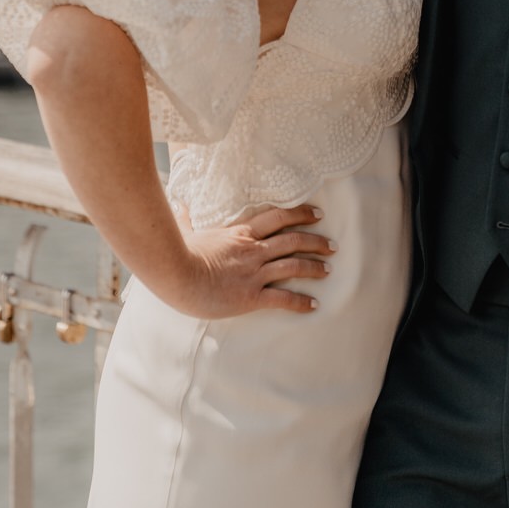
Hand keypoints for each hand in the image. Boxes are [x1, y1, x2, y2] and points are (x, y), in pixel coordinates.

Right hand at [166, 203, 334, 317]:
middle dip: (315, 242)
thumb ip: (186, 218)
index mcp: (240, 234)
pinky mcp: (251, 296)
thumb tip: (178, 203)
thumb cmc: (177, 254)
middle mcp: (253, 250)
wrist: (176, 275)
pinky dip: (300, 302)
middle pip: (292, 240)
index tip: (317, 214)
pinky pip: (282, 298)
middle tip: (332, 245)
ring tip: (328, 270)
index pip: (277, 217)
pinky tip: (314, 305)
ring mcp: (254, 273)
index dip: (300, 214)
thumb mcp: (185, 231)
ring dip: (314, 267)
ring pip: (293, 266)